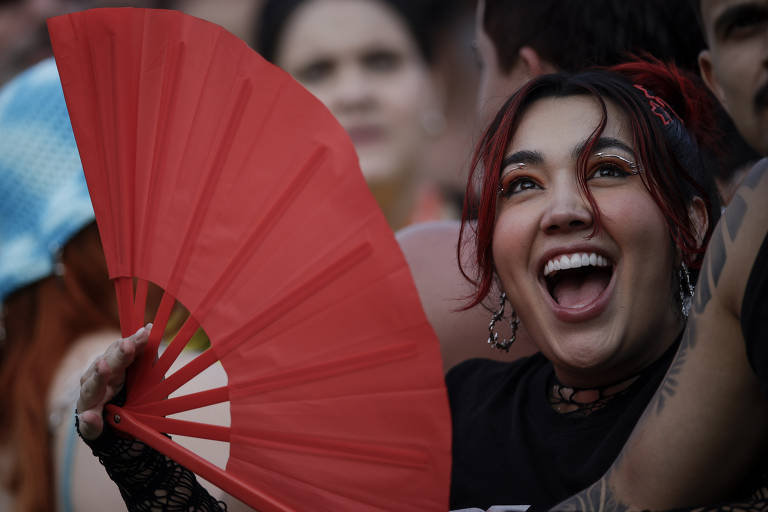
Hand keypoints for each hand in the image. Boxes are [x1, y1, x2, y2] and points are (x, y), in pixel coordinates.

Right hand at [76, 324, 151, 439]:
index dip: (134, 341)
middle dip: (118, 354)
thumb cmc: (132, 398)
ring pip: (92, 385)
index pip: (123, 351)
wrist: (120, 430)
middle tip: (127, 345)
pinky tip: (90, 417)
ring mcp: (90, 397)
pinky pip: (88, 420)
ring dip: (98, 377)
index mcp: (115, 368)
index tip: (145, 332)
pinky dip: (90, 419)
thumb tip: (151, 327)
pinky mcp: (87, 419)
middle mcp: (99, 379)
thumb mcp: (143, 378)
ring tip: (103, 367)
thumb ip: (146, 357)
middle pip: (107, 363)